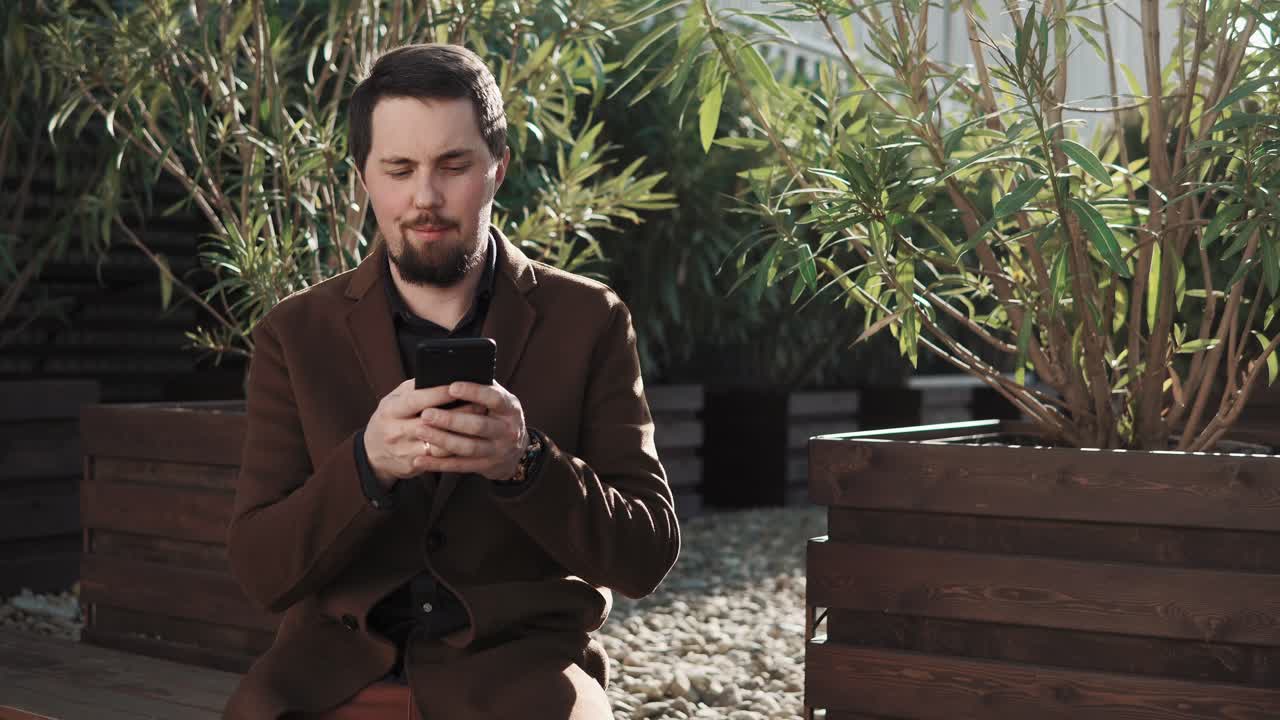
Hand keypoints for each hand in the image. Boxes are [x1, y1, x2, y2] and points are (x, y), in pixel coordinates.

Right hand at [364, 379, 486, 488]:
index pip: (416, 400)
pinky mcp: (411, 467)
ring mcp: (403, 451)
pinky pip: (439, 460)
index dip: (438, 394)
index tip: (458, 386)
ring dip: (462, 434)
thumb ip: (414, 388)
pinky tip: (471, 439)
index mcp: (390, 410)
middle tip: (480, 404)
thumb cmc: (391, 417)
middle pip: (431, 423)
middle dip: (458, 414)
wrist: (373, 452)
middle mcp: (394, 431)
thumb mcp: (394, 399)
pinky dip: (457, 449)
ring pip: (439, 445)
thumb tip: (441, 376)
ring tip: (480, 422)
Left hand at [413, 381, 528, 480]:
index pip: (494, 399)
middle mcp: (508, 431)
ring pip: (468, 447)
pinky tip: (420, 459)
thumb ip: (482, 387)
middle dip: (451, 420)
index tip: (452, 387)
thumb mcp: (498, 399)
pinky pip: (460, 466)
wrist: (515, 450)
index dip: (474, 392)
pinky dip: (438, 463)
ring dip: (442, 440)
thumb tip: (452, 372)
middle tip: (426, 414)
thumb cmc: (497, 414)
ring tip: (420, 430)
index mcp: (510, 408)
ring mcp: (498, 451)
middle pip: (478, 426)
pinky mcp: (486, 466)